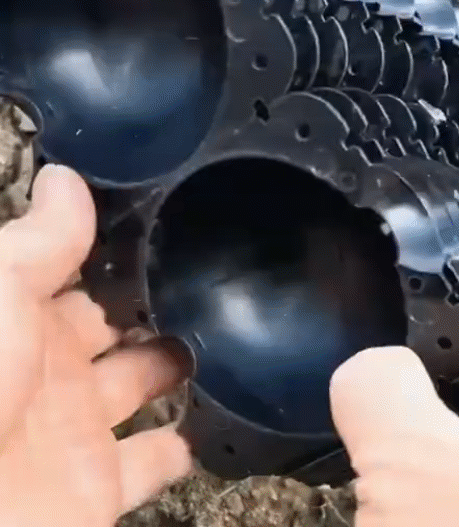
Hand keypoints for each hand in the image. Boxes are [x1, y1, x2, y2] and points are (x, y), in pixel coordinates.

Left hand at [0, 165, 193, 526]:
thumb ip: (38, 243)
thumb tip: (67, 181)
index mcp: (21, 323)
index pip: (78, 273)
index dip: (119, 249)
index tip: (170, 222)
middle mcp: (51, 373)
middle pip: (119, 326)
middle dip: (159, 301)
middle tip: (210, 276)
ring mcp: (77, 429)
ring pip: (144, 385)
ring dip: (180, 364)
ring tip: (229, 334)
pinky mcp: (100, 485)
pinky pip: (157, 461)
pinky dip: (187, 444)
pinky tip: (222, 419)